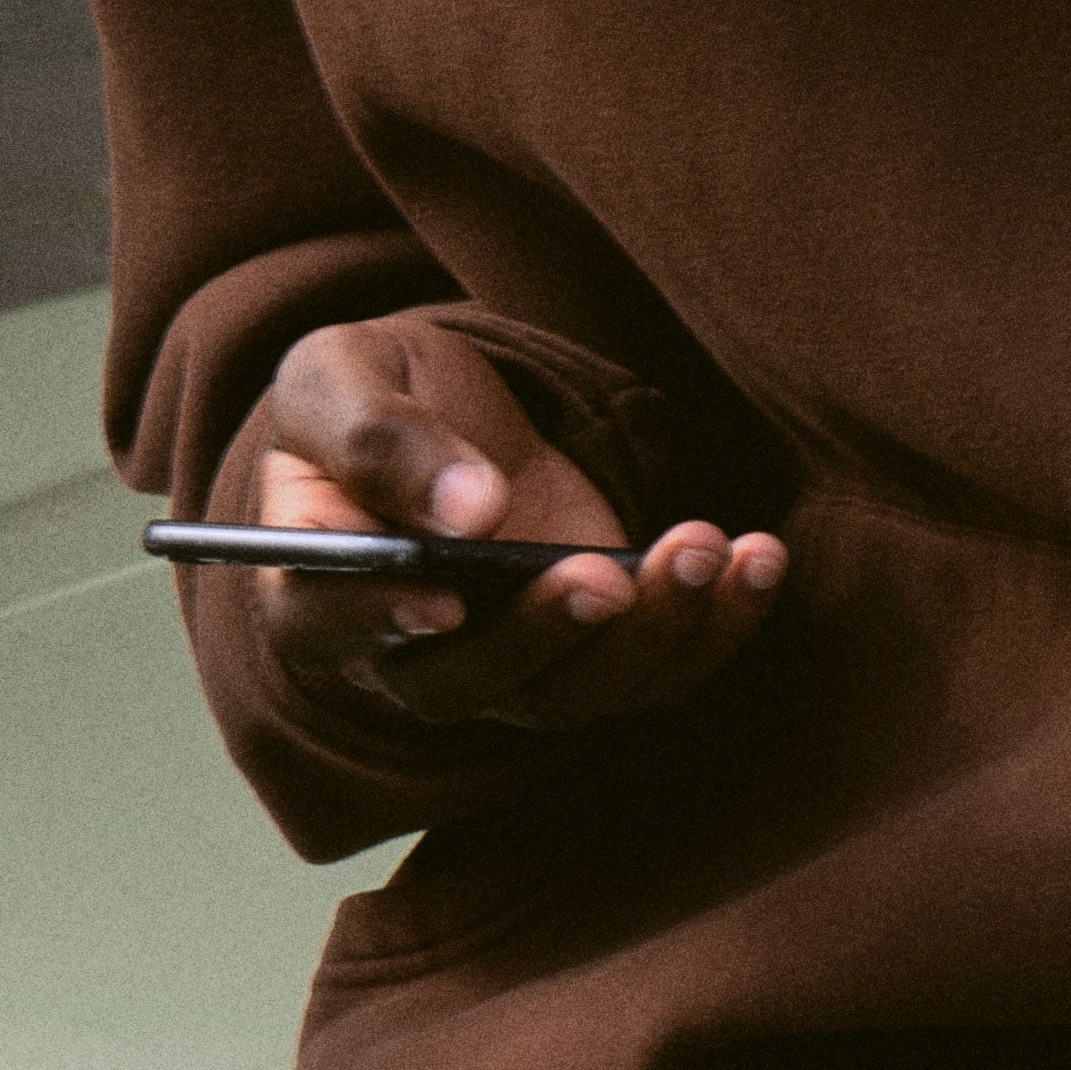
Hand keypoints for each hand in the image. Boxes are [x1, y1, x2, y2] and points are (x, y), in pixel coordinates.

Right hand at [253, 316, 784, 729]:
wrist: (448, 414)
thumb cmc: (373, 398)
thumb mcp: (340, 377)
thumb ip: (376, 435)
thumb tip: (468, 507)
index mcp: (312, 588)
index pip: (328, 626)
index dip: (380, 620)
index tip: (444, 598)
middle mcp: (409, 657)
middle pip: (469, 684)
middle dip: (548, 633)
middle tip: (608, 574)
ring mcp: (509, 667)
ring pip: (575, 692)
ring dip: (650, 632)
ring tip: (703, 545)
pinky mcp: (593, 650)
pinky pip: (656, 672)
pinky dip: (716, 626)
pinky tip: (757, 560)